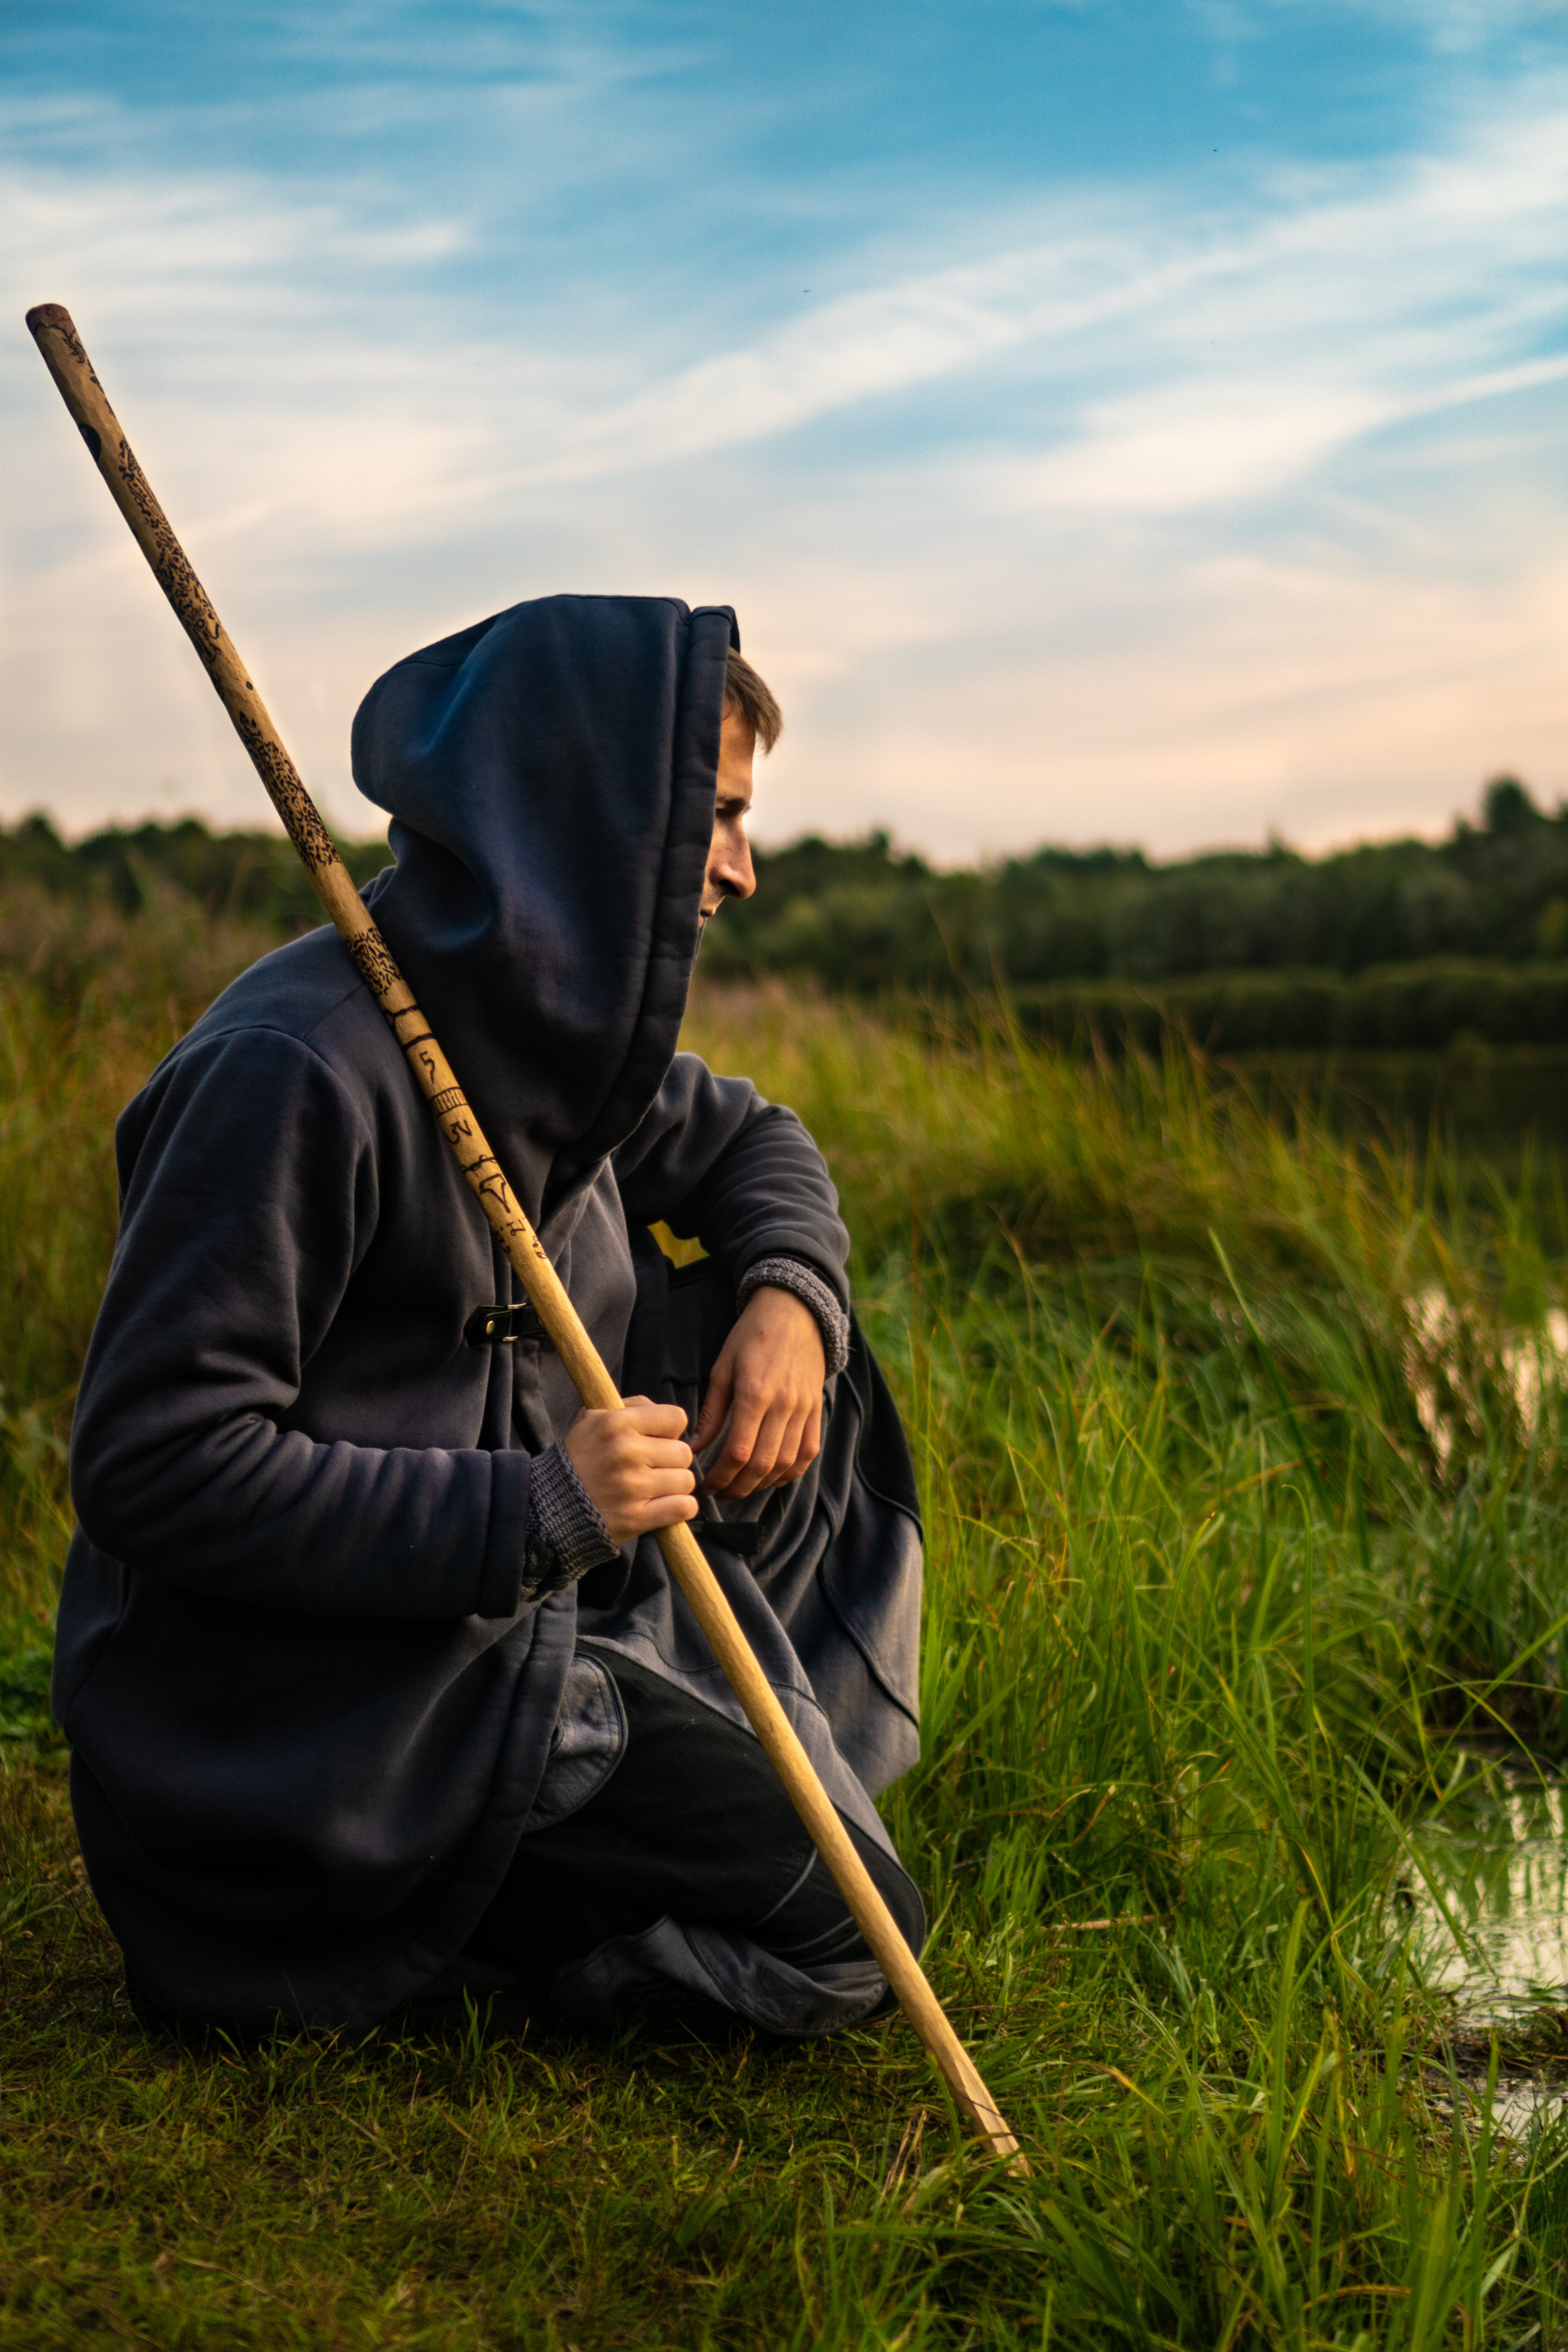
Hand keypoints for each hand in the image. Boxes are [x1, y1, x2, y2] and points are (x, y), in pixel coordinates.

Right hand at [564, 1398, 696, 1545]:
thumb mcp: (592, 1420)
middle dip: (672, 1461)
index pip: (676, 1419)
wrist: (550, 1506)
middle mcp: (626, 1451)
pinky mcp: (636, 1517)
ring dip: (675, 1486)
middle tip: (653, 1468)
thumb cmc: (578, 1460)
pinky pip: (684, 1507)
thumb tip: (664, 1413)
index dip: (671, 1431)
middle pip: (684, 1452)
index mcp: (616, 1423)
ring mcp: (632, 1486)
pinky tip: (663, 1505)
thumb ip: (631, 1407)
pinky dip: (679, 1508)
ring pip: (686, 1480)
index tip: (658, 1441)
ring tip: (655, 1488)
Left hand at [693, 1286, 825, 1499]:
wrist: (795, 1313)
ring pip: (786, 1463)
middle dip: (738, 1487)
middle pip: (763, 1465)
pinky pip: (808, 1452)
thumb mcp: (722, 1368)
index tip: (707, 1485)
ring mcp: (804, 1409)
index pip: (739, 1451)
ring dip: (762, 1484)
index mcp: (756, 1393)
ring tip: (741, 1488)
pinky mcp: (816, 1410)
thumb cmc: (752, 1337)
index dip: (721, 1476)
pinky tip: (772, 1478)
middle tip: (720, 1494)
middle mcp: (784, 1405)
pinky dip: (790, 1472)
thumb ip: (712, 1412)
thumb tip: (695, 1446)